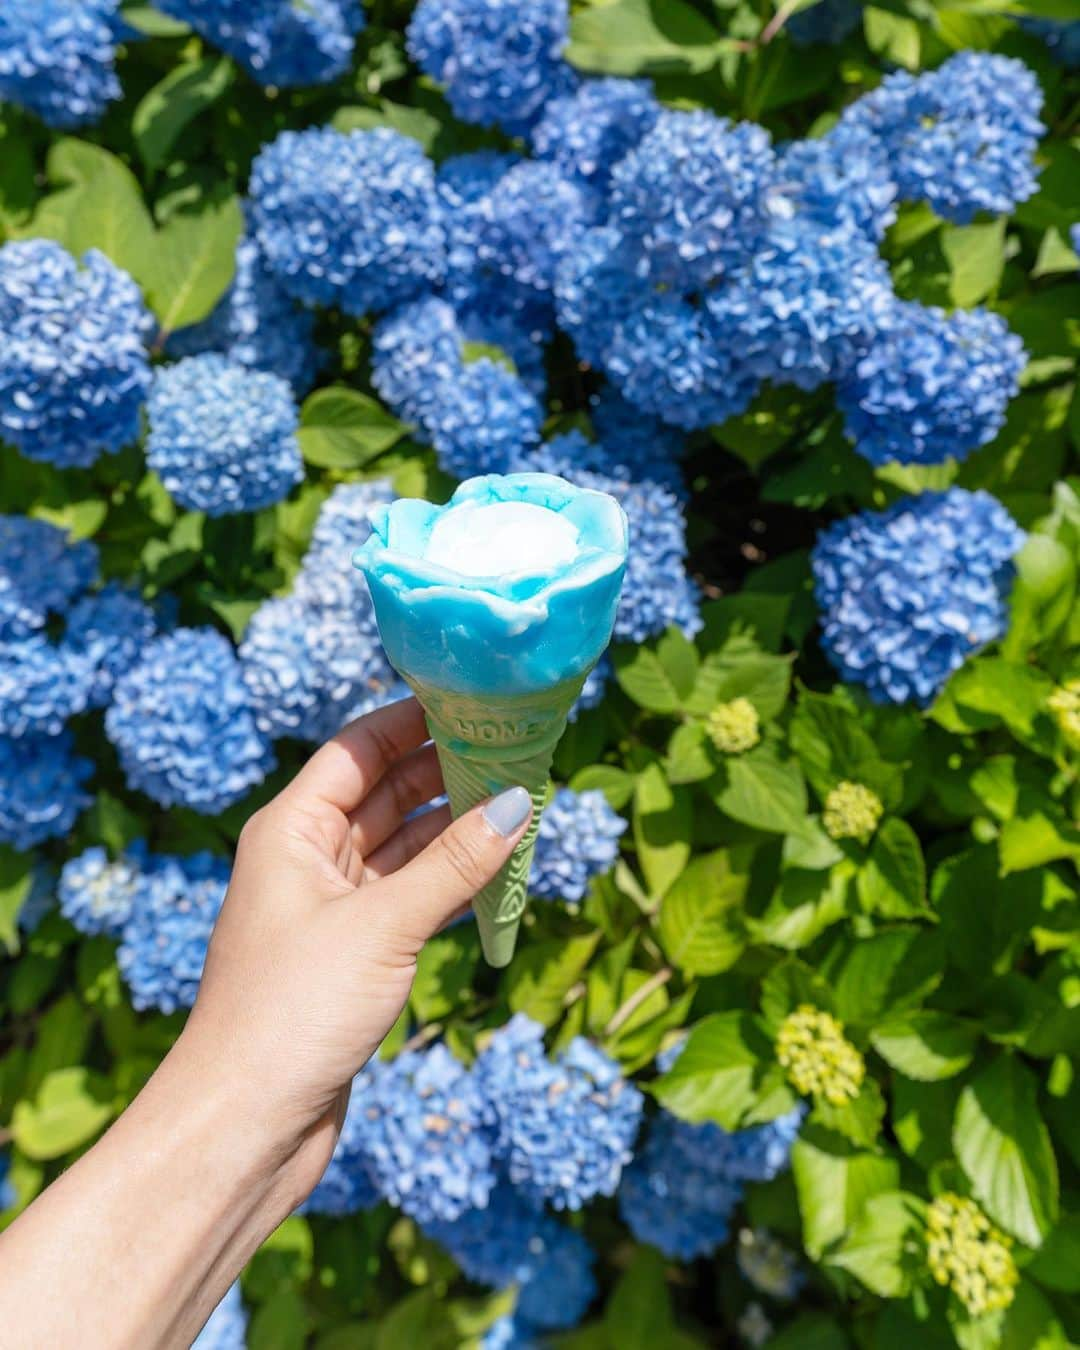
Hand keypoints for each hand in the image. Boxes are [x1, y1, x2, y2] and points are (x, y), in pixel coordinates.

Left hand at [175, 697, 532, 1191]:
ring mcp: (329, 908)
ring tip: (521, 805)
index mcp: (291, 829)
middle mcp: (306, 858)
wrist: (244, 1125)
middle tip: (517, 753)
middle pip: (385, 793)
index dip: (413, 720)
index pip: (358, 749)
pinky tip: (497, 871)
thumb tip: (519, 804)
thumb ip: (455, 863)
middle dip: (446, 773)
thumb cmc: (293, 1010)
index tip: (476, 702)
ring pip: (402, 848)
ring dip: (455, 829)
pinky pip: (408, 898)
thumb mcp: (383, 925)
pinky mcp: (351, 955)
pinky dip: (450, 883)